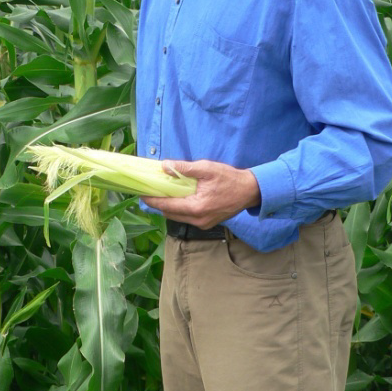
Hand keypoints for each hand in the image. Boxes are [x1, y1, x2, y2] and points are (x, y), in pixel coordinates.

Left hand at [142, 159, 260, 228]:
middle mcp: (198, 219)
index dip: (153, 200)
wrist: (250, 191)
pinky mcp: (207, 223)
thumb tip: (164, 166)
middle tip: (149, 192)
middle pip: (170, 214)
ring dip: (169, 207)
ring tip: (161, 194)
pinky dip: (179, 209)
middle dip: (158, 204)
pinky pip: (187, 217)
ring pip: (178, 217)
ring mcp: (203, 223)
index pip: (167, 206)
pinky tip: (177, 198)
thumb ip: (184, 168)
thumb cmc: (230, 178)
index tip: (141, 193)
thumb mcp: (207, 168)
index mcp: (197, 207)